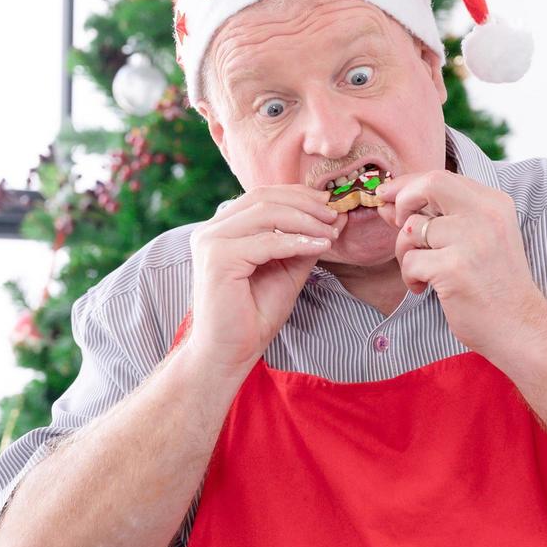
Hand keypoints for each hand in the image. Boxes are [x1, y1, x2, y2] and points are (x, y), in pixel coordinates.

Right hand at [185, 184, 344, 372]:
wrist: (230, 351)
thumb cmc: (255, 313)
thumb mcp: (288, 268)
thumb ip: (305, 240)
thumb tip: (336, 215)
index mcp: (223, 228)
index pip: (263, 195)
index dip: (299, 194)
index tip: (330, 204)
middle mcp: (211, 230)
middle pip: (264, 198)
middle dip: (305, 203)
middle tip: (333, 215)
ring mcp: (211, 242)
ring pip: (266, 213)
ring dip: (305, 220)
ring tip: (330, 233)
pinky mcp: (218, 258)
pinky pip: (266, 241)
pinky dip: (297, 241)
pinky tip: (319, 246)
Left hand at [374, 171, 546, 357]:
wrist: (521, 328)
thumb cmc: (495, 286)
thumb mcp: (476, 240)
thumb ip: (438, 217)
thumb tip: (389, 202)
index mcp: (493, 203)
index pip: (441, 177)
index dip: (409, 185)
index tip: (390, 196)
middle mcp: (485, 215)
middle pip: (429, 184)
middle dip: (403, 200)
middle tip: (398, 224)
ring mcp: (470, 240)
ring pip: (411, 229)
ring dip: (405, 252)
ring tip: (422, 271)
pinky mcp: (454, 268)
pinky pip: (410, 261)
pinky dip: (410, 277)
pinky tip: (425, 288)